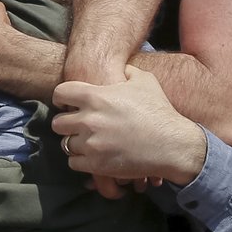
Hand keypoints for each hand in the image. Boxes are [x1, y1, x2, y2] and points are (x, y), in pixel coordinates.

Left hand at [52, 66, 207, 187]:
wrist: (173, 145)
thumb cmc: (159, 112)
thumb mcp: (145, 81)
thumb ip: (127, 71)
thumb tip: (119, 67)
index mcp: (95, 97)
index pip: (60, 93)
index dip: (61, 98)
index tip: (66, 103)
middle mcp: (89, 120)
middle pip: (57, 122)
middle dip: (67, 123)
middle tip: (77, 126)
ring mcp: (91, 144)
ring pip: (65, 144)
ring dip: (75, 143)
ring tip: (88, 141)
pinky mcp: (96, 164)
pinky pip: (73, 162)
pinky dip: (81, 160)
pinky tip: (93, 155)